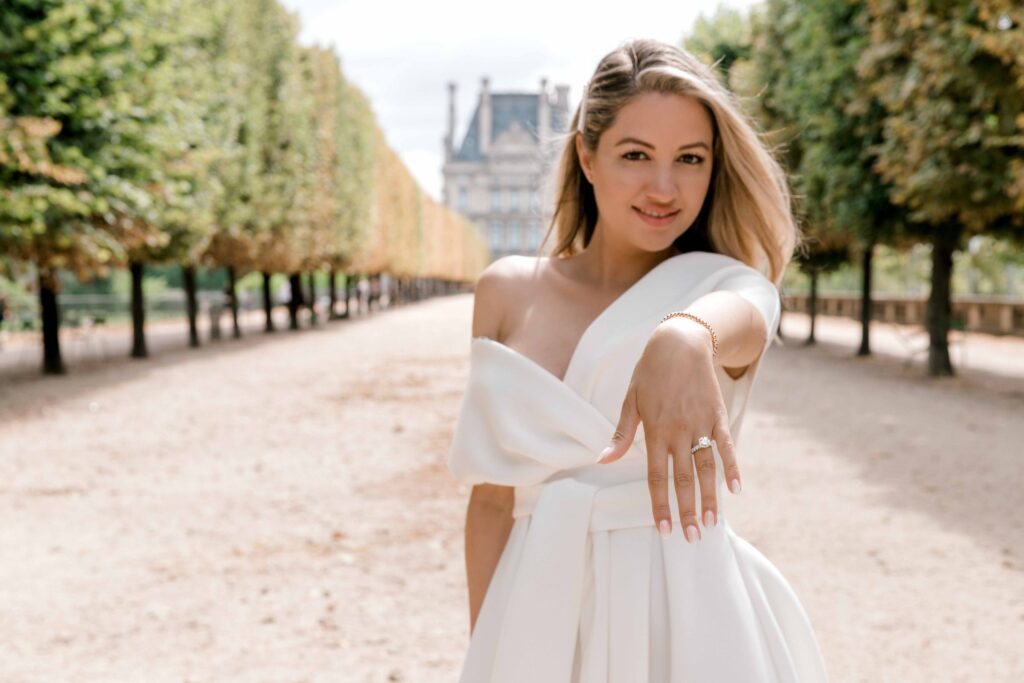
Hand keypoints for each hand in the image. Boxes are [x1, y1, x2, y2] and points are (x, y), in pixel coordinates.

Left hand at [595, 318, 741, 542]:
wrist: (680, 343)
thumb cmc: (650, 373)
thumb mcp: (630, 401)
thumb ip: (621, 434)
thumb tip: (602, 460)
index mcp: (654, 431)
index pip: (657, 477)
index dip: (660, 505)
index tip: (664, 530)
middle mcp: (678, 432)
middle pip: (683, 479)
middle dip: (687, 511)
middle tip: (693, 539)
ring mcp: (700, 424)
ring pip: (706, 468)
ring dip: (710, 497)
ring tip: (712, 523)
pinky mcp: (717, 416)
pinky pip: (726, 446)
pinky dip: (732, 467)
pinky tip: (735, 489)